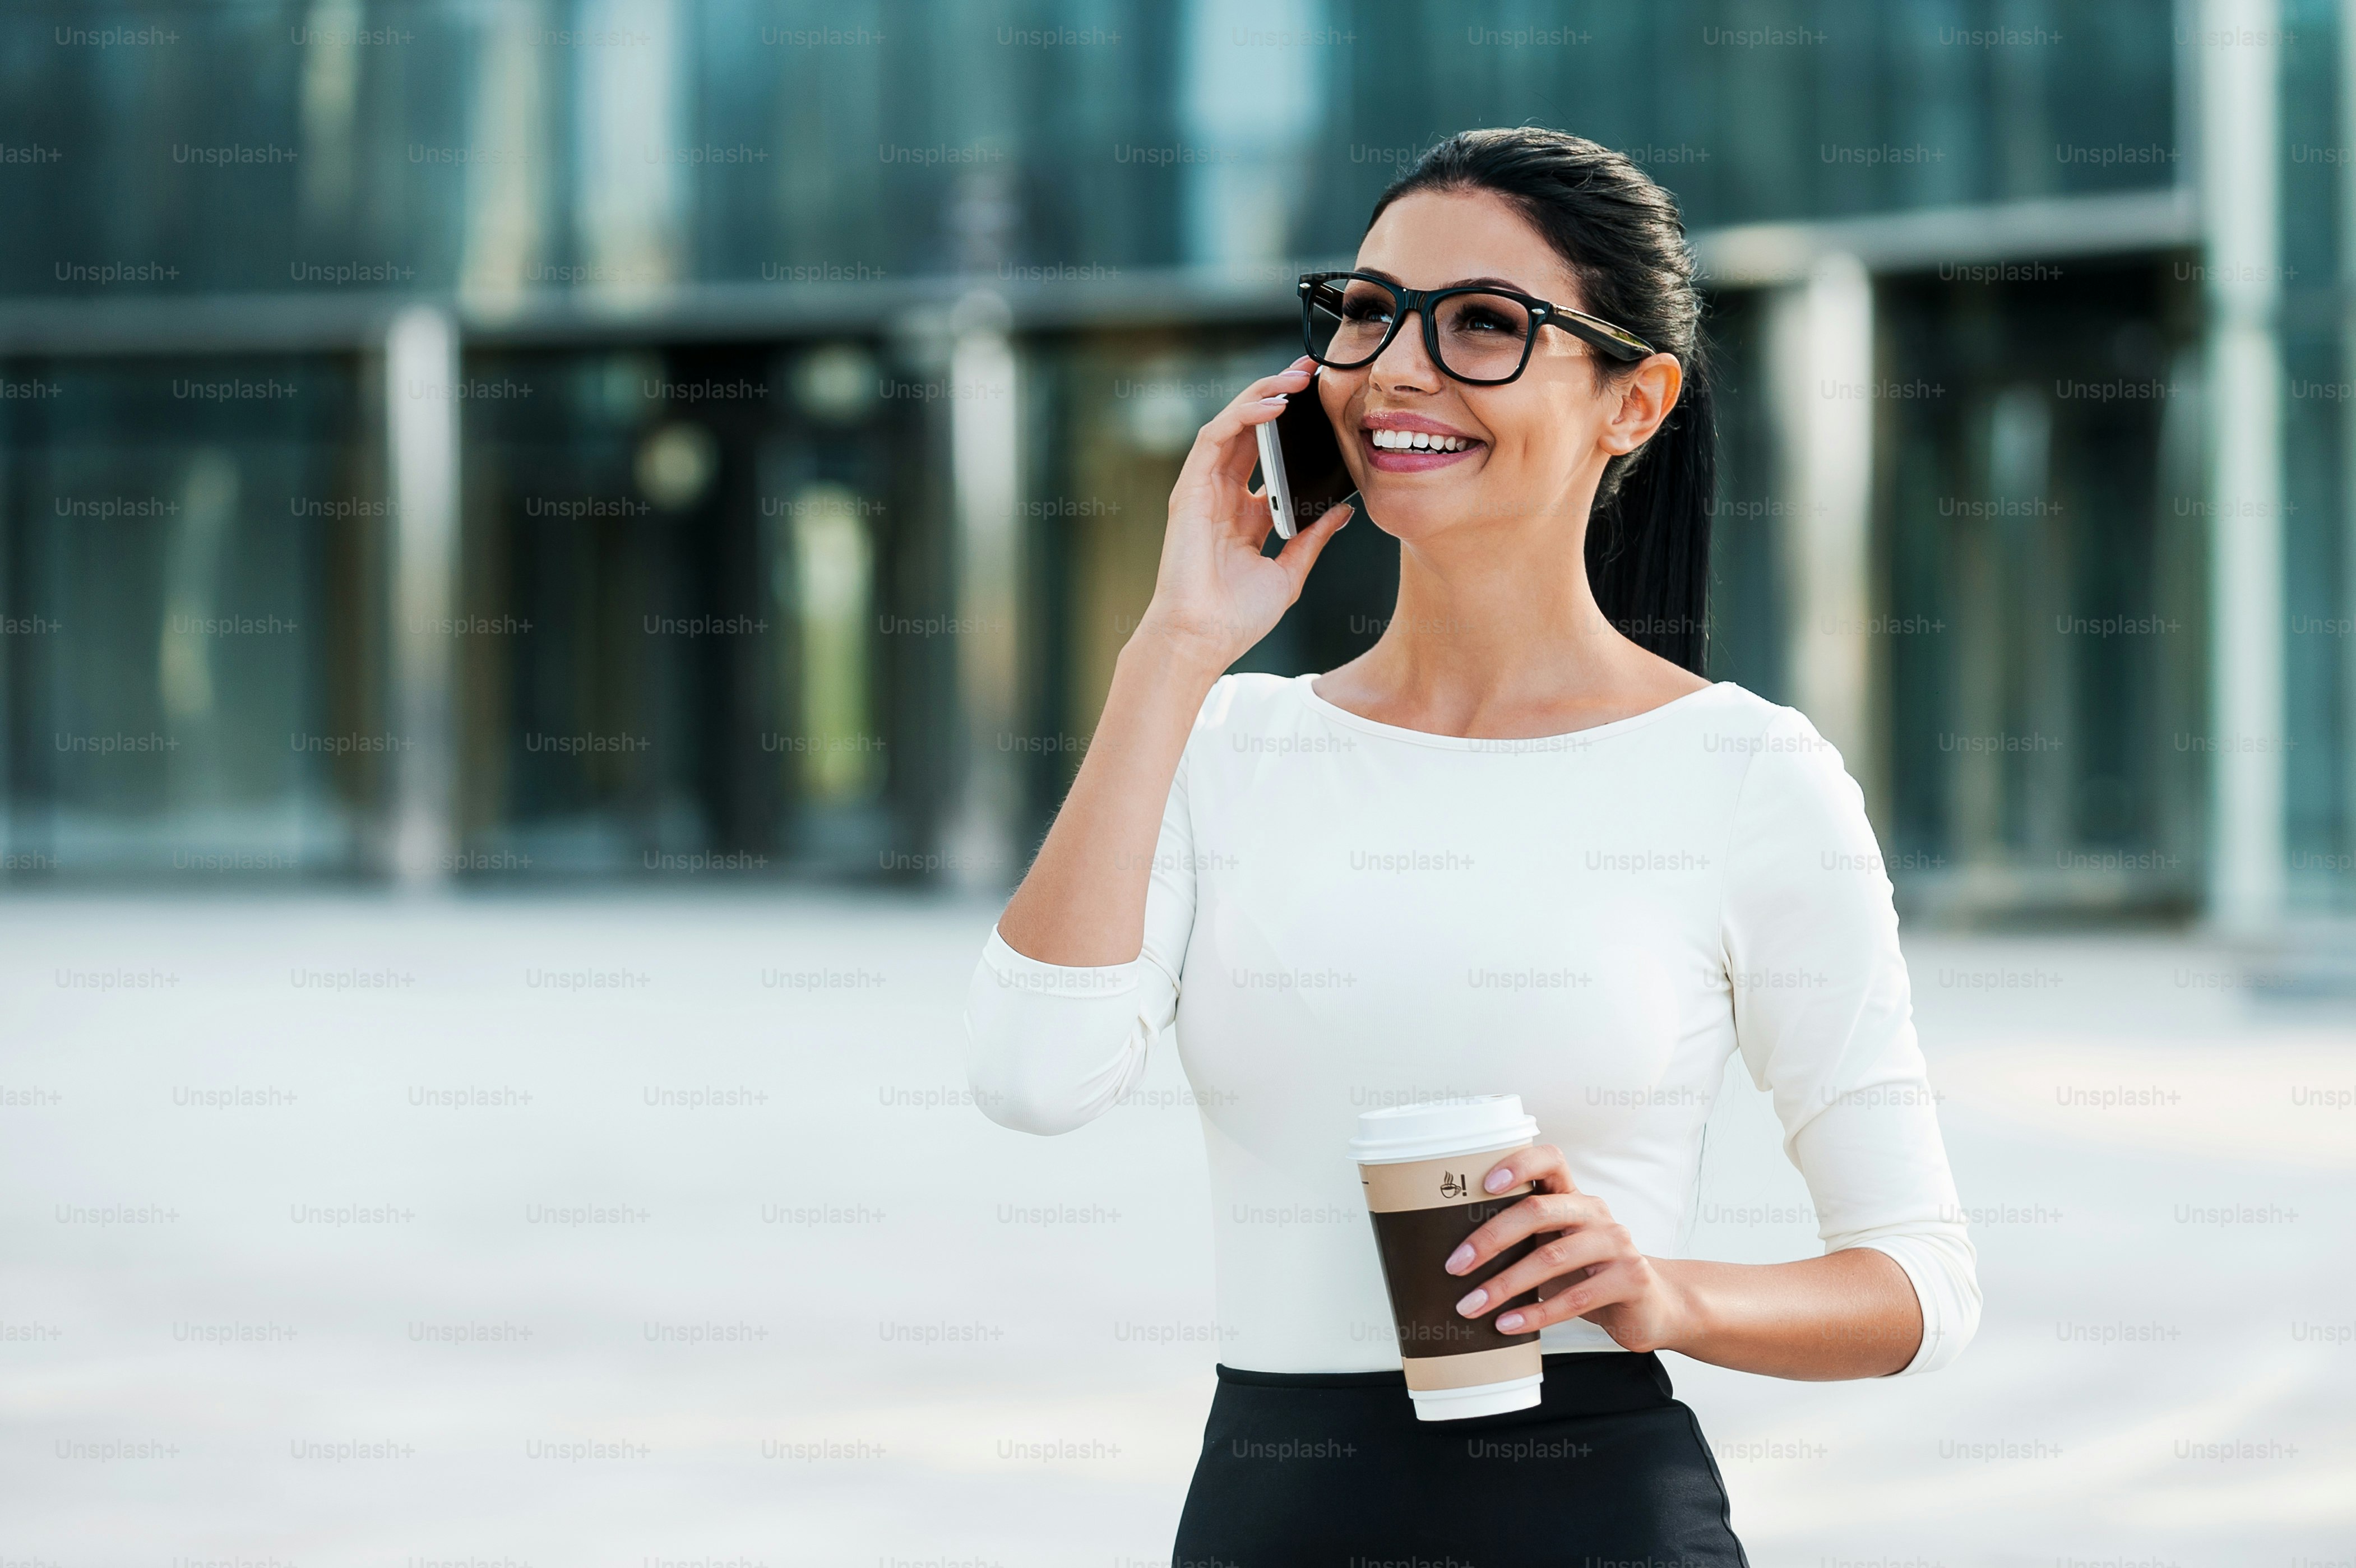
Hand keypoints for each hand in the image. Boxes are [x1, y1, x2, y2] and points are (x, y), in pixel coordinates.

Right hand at [1131, 356, 1353, 670]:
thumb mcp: (1290, 572)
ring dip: (1262, 395)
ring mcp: (1203, 490)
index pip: (1269, 455)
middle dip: (1279, 395)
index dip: (1293, 427)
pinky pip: (1215, 438)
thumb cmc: (1237, 617)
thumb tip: (1342, 510)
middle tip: (1311, 371)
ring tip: (1296, 377)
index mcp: (1244, 513)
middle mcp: (1222, 495)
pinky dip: (1243, 416)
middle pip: (1251, 430)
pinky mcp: (1190, 490)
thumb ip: (1312, 538)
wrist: (1202, 639)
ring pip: (1231, 424)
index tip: (1324, 405)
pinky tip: (1273, 406)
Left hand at [1443, 1143, 1697, 1353]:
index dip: (1518, 1163)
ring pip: (1552, 1257)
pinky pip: (1575, 1297)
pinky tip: (1508, 1325)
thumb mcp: (1557, 1247)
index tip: (1485, 1183)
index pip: (1550, 1159)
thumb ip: (1522, 1240)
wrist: (1652, 1304)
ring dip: (1505, 1284)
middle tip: (1455, 1265)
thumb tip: (1455, 1256)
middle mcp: (1595, 1212)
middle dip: (1490, 1238)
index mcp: (1573, 1196)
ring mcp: (1616, 1243)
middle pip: (1538, 1210)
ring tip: (1471, 1305)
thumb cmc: (1589, 1274)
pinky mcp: (1630, 1278)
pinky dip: (1536, 1313)